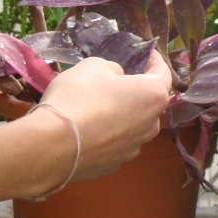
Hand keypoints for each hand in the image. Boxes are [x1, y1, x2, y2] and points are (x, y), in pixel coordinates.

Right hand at [38, 51, 171, 180]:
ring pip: (134, 125)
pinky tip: (89, 130)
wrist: (54, 145)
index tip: (147, 53)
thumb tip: (117, 79)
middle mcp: (152, 124)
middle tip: (117, 81)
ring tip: (100, 107)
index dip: (154, 60)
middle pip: (149, 102)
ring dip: (124, 114)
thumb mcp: (94, 66)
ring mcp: (135, 147)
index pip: (163, 73)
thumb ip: (112, 69)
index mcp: (154, 96)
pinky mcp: (117, 164)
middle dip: (137, 90)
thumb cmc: (79, 97)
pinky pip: (117, 142)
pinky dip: (108, 134)